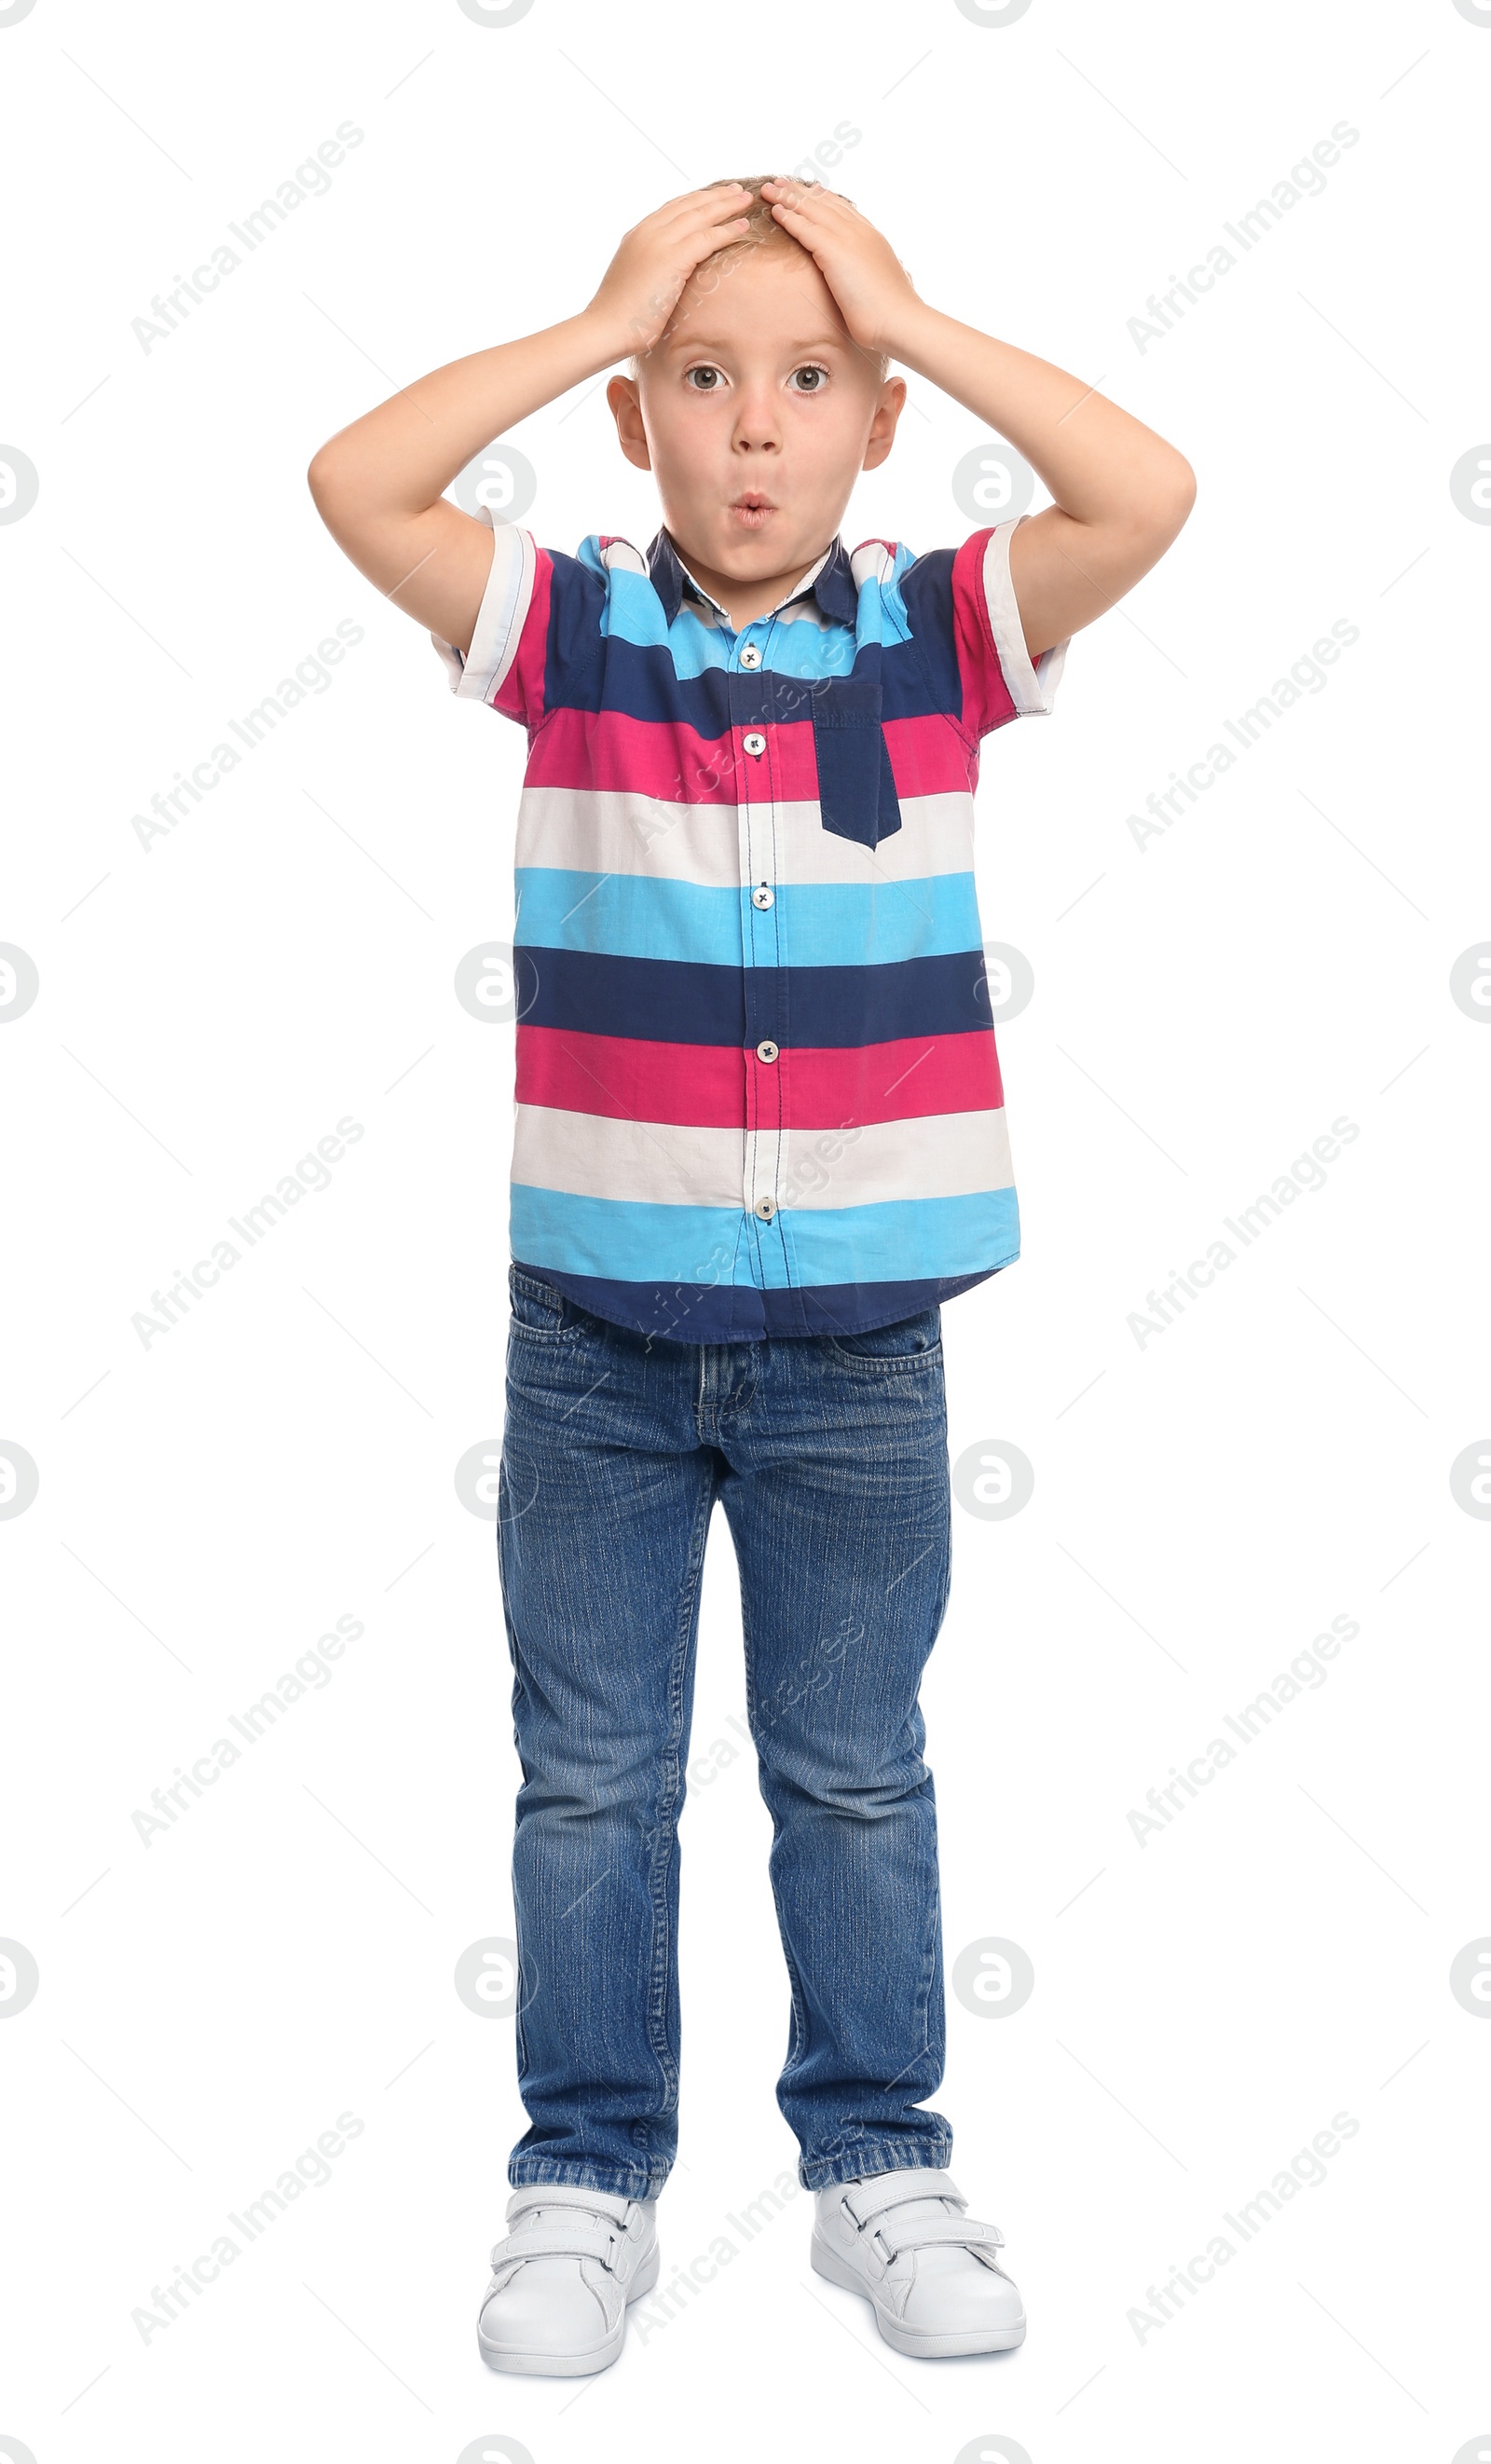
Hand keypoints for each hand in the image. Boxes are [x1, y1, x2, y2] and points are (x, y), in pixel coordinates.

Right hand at [586, 182, 756, 357]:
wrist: (607, 327)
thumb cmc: (619, 317)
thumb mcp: (634, 281)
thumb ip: (649, 268)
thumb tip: (663, 277)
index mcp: (638, 234)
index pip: (672, 208)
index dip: (696, 200)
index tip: (714, 195)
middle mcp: (648, 231)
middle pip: (689, 205)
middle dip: (715, 196)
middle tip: (737, 190)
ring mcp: (660, 242)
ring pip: (701, 216)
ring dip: (727, 205)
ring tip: (746, 200)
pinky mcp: (673, 258)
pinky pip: (708, 238)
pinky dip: (728, 230)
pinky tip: (744, 226)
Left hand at [758, 178, 922, 355]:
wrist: (899, 321)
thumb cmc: (892, 314)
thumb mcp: (881, 285)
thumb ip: (872, 275)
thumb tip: (871, 282)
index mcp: (872, 238)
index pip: (843, 209)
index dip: (822, 198)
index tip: (807, 190)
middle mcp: (860, 231)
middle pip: (824, 203)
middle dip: (800, 191)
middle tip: (780, 181)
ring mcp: (848, 239)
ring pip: (812, 210)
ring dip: (788, 198)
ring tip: (769, 189)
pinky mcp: (835, 252)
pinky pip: (806, 229)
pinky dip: (789, 218)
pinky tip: (775, 211)